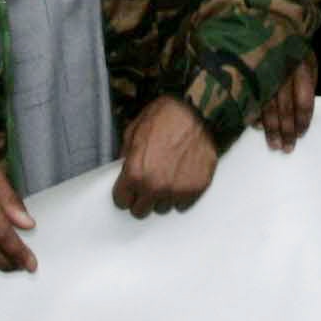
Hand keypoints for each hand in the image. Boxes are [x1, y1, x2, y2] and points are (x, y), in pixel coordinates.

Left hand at [114, 95, 217, 217]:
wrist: (199, 110)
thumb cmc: (166, 115)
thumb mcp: (134, 130)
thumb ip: (126, 155)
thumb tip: (124, 169)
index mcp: (135, 173)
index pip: (121, 201)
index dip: (124, 192)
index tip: (129, 187)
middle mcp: (155, 187)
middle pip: (140, 211)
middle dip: (141, 197)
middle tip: (147, 182)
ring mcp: (177, 190)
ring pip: (163, 208)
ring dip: (162, 196)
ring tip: (167, 176)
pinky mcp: (197, 189)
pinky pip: (183, 204)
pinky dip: (180, 194)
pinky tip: (181, 176)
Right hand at [257, 53, 317, 154]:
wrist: (270, 23)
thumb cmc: (293, 48)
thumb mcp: (308, 60)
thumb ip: (308, 84)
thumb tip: (302, 112)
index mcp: (300, 68)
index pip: (303, 100)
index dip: (303, 120)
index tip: (301, 134)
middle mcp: (282, 72)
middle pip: (285, 108)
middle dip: (286, 130)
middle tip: (287, 148)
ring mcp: (264, 73)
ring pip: (267, 106)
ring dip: (271, 129)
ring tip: (274, 145)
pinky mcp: (248, 74)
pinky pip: (251, 99)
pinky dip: (254, 114)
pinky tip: (257, 127)